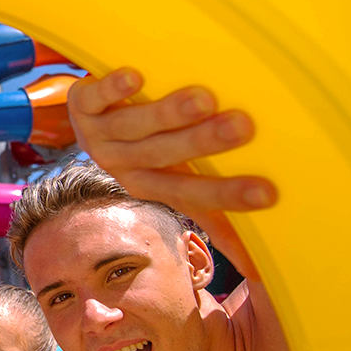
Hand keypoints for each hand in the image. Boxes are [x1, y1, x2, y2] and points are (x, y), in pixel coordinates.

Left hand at [68, 69, 276, 219]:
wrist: (89, 111)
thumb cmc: (148, 146)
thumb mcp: (179, 181)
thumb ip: (216, 217)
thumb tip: (262, 272)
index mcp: (150, 185)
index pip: (192, 194)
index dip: (227, 195)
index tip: (268, 193)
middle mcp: (123, 164)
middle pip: (162, 156)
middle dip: (202, 144)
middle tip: (243, 127)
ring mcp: (99, 134)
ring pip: (133, 127)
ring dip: (166, 114)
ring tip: (202, 99)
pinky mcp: (82, 103)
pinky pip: (94, 98)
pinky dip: (112, 89)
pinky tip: (135, 78)